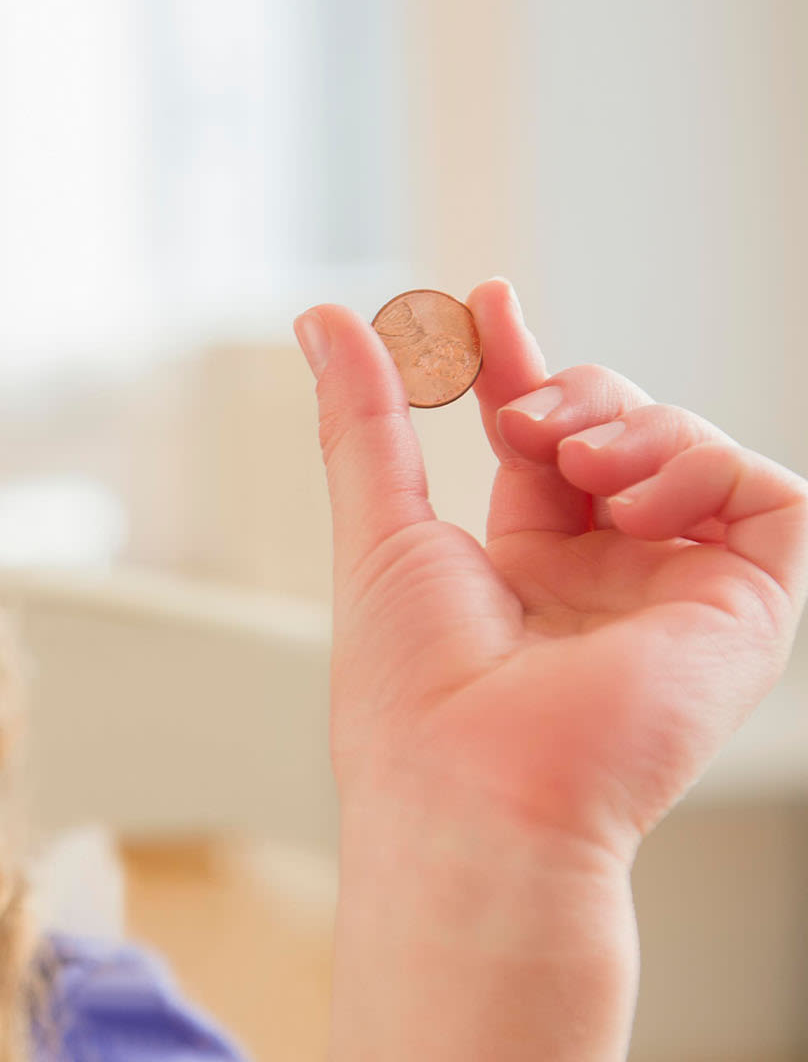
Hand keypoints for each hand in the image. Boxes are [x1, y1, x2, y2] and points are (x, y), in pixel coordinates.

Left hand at [294, 278, 807, 864]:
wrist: (473, 787)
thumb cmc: (413, 694)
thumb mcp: (378, 526)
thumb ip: (365, 417)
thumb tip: (323, 317)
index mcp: (524, 567)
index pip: (539, 437)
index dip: (521, 364)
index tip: (488, 300)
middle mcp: (607, 578)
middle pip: (617, 427)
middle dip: (570, 391)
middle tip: (522, 421)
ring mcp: (677, 593)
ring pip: (691, 448)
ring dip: (629, 425)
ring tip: (573, 468)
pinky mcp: (746, 611)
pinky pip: (771, 496)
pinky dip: (704, 466)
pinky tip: (631, 498)